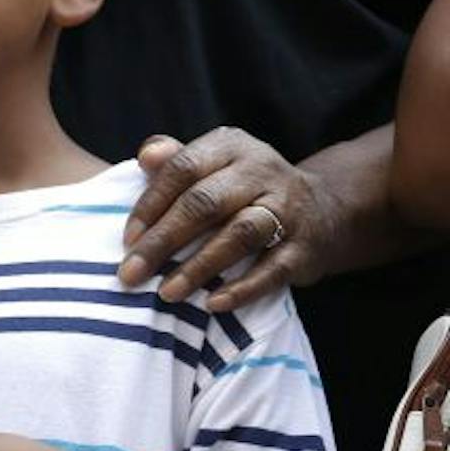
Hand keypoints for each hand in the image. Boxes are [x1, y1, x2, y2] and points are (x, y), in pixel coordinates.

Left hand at [119, 129, 328, 310]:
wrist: (323, 210)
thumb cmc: (241, 190)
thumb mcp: (212, 166)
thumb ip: (174, 159)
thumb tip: (146, 157)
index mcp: (231, 147)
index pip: (183, 168)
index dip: (151, 204)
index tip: (127, 240)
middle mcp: (261, 171)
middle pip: (205, 203)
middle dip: (163, 241)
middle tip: (131, 273)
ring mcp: (287, 208)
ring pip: (239, 234)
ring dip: (198, 267)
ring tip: (166, 292)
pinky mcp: (305, 246)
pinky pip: (273, 269)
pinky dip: (242, 288)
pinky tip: (213, 303)